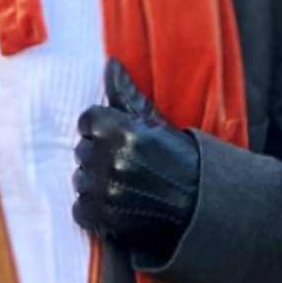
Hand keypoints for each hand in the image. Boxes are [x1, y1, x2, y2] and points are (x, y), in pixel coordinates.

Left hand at [73, 59, 200, 259]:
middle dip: (100, 154)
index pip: (87, 120)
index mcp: (121, 132)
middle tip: (128, 163)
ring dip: (97, 181)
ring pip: (80, 179)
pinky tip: (118, 204)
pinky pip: (79, 208)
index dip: (102, 129)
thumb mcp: (157, 122)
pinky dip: (94, 207)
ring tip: (126, 184)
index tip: (119, 138)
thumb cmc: (181, 160)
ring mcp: (103, 191)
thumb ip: (126, 94)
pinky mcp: (100, 218)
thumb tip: (109, 63)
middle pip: (83, 149)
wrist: (202, 206)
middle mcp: (109, 160)